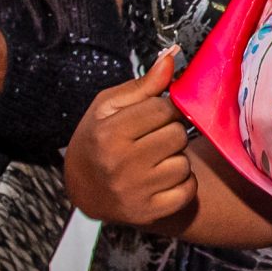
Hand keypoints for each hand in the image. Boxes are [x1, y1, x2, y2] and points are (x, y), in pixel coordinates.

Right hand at [64, 48, 193, 226]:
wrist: (84, 188)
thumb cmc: (97, 139)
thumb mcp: (109, 106)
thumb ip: (143, 84)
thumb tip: (171, 57)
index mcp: (109, 133)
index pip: (163, 109)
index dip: (165, 108)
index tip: (156, 114)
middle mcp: (120, 164)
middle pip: (178, 135)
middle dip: (171, 132)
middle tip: (154, 138)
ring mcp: (135, 192)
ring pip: (184, 164)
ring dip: (176, 159)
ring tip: (155, 159)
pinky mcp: (148, 213)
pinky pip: (187, 190)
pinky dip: (182, 184)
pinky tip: (162, 178)